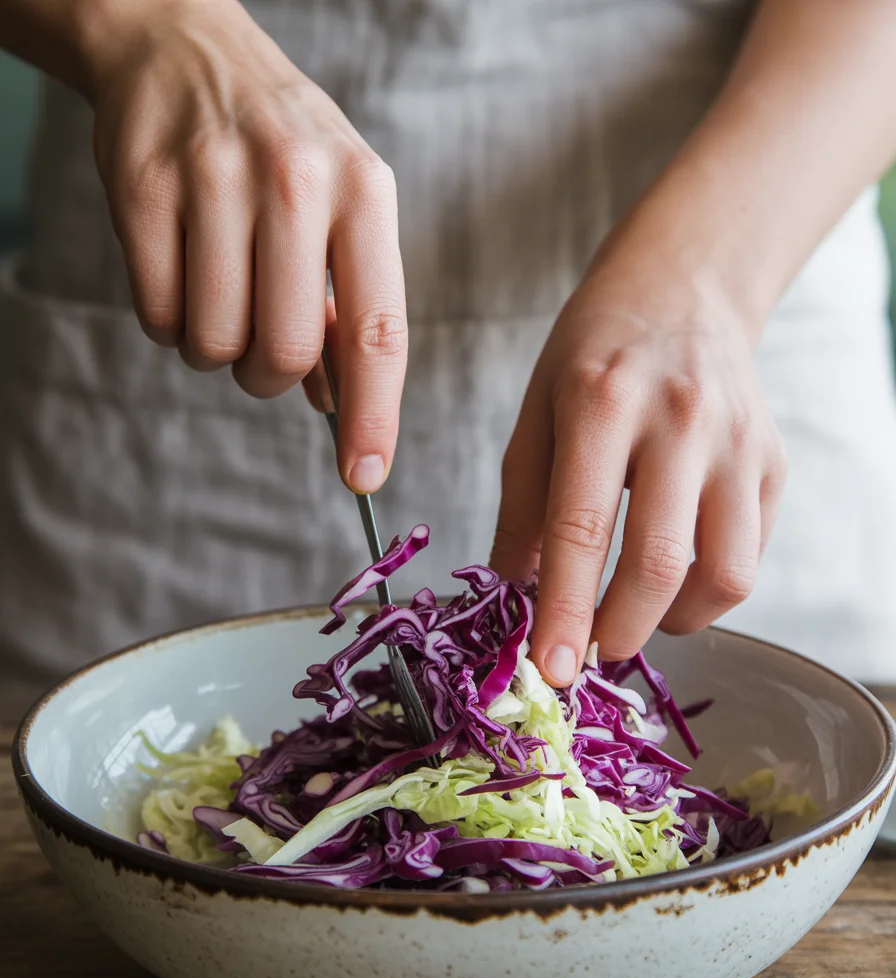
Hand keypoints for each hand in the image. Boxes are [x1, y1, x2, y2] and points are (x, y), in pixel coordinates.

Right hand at [88, 0, 404, 493]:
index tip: (364, 475)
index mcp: (364, 193)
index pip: (379, 332)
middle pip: (284, 353)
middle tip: (260, 346)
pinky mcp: (141, 186)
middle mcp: (295, 180)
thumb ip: (347, 305)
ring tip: (220, 293)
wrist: (184, 47)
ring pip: (213, 344)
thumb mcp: (341, 208)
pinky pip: (158, 314)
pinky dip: (170, 321)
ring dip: (215, 349)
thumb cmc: (281, 150)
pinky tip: (182, 269)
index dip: (373, 417)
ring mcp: (212, 178)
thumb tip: (339, 406)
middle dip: (268, 376)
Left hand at [491, 241, 786, 686]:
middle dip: (618, 632)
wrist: (682, 292)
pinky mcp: (773, 463)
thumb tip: (515, 594)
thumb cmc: (595, 355)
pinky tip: (673, 576)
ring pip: (725, 575)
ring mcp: (737, 442)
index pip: (582, 529)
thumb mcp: (535, 413)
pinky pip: (750, 556)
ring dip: (673, 621)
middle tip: (589, 649)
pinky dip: (707, 591)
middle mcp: (680, 420)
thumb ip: (522, 508)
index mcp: (601, 403)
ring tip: (635, 611)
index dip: (565, 611)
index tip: (549, 670)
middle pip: (659, 564)